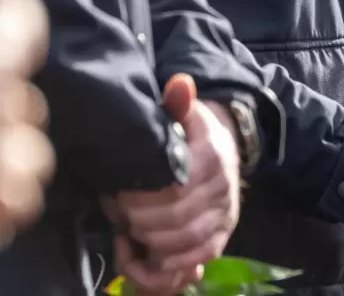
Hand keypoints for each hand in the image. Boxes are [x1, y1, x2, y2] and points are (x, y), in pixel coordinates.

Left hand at [104, 74, 239, 294]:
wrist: (227, 146)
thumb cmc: (195, 132)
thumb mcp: (187, 112)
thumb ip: (179, 101)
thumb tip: (179, 83)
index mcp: (211, 158)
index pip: (173, 189)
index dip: (139, 198)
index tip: (117, 194)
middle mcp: (222, 189)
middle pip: (175, 219)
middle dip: (139, 220)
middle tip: (117, 211)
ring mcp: (225, 213)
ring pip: (185, 241)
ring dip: (150, 240)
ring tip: (129, 229)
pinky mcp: (222, 232)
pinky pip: (199, 255)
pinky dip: (171, 260)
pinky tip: (147, 251)